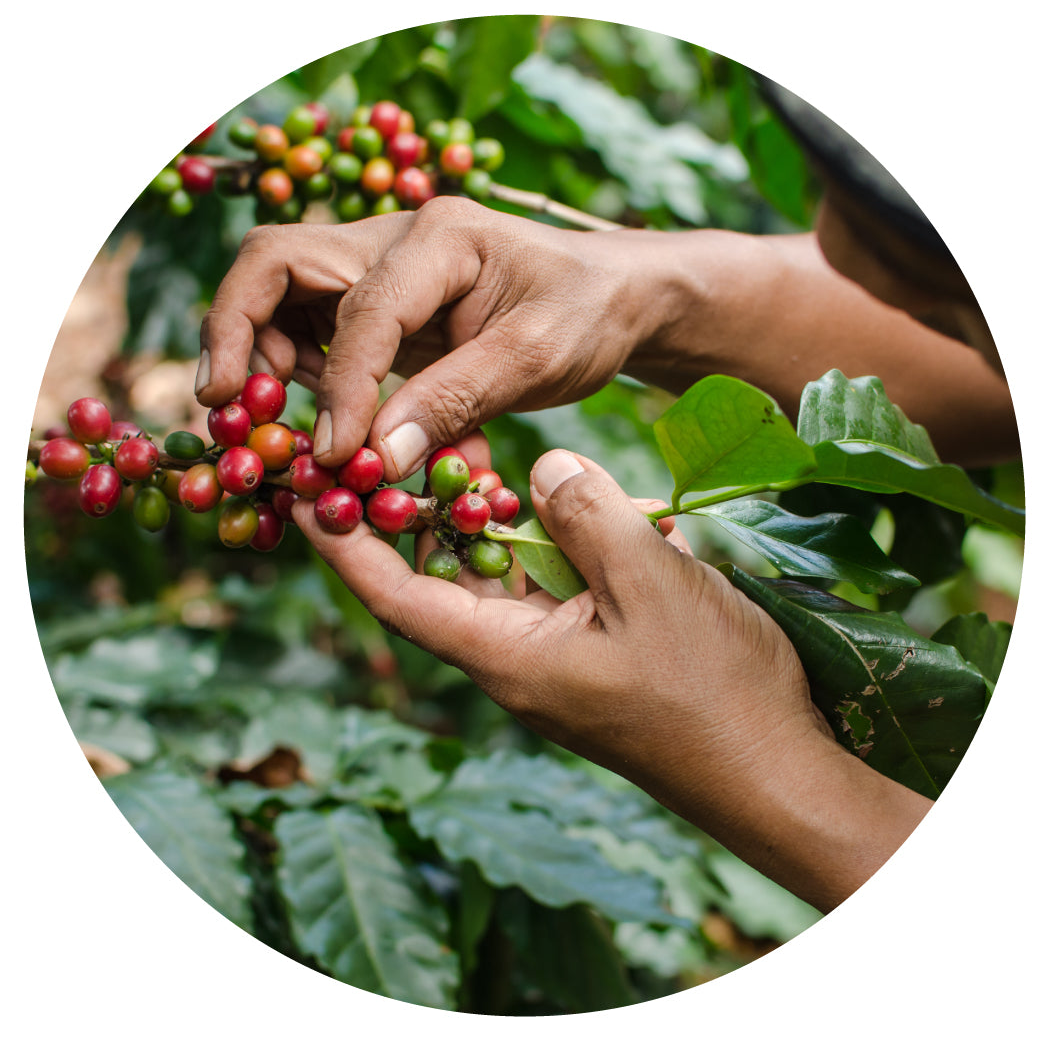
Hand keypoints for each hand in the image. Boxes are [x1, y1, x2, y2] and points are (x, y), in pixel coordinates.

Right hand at [197, 198, 662, 477]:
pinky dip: (300, 373)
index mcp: (439, 239)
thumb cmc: (586, 316)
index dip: (341, 388)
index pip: (361, 309)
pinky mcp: (384, 304)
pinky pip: (315, 330)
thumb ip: (454, 402)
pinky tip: (318, 417)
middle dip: (238, 333)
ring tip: (264, 421)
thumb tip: (374, 459)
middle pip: (276, 264)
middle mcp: (394, 240)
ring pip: (282, 294)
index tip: (336, 456)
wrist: (613, 297)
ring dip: (260, 355)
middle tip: (225, 408)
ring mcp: (382, 269)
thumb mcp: (535, 359)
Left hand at [292, 445, 930, 911]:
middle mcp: (514, 658)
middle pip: (436, 578)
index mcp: (504, 655)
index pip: (395, 594)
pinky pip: (544, 588)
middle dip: (413, 513)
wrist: (774, 768)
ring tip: (473, 459)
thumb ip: (587, 516)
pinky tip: (560, 505)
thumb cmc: (712, 690)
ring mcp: (553, 657)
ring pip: (494, 578)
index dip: (344, 541)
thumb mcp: (650, 584)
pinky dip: (542, 543)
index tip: (307, 487)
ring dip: (484, 524)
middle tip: (396, 443)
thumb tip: (541, 468)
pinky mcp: (590, 650)